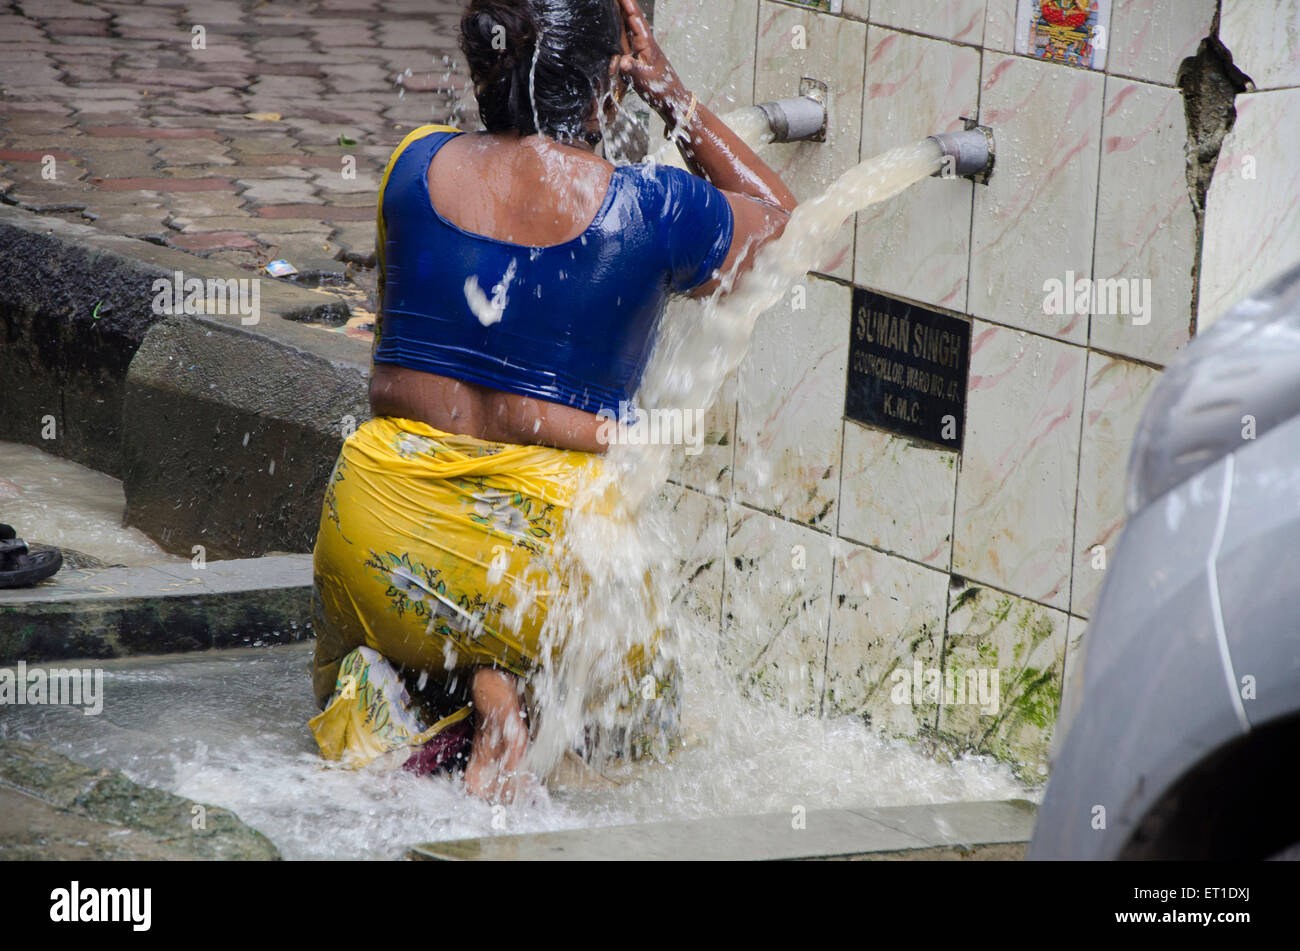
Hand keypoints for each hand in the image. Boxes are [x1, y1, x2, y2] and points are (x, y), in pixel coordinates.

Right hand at [616, 0, 688, 116]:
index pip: (635, 20)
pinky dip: (624, 27)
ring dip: (624, 12)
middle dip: (625, 4)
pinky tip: (620, 23)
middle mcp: (645, 43)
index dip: (628, 6)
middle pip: (633, 18)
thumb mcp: (644, 80)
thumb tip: (620, 61)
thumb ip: (632, 69)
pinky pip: (630, 37)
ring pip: (631, 26)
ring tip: (617, 2)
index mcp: (647, 44)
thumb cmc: (660, 90)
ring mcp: (643, 49)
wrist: (672, 99)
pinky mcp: (641, 56)